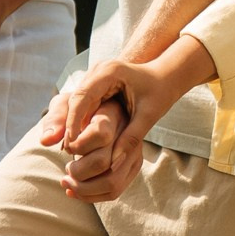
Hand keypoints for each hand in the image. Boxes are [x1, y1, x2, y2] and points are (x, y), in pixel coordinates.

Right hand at [35, 40, 211, 204]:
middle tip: (69, 150)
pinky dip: (81, 120)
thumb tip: (113, 165)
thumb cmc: (160, 93)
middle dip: (70, 124)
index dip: (74, 122)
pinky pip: (84, 103)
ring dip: (74, 123)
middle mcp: (99, 70)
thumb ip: (131, 138)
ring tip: (72, 148)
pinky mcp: (96, 83)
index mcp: (110, 72)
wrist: (166, 76)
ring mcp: (96, 75)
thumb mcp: (148, 116)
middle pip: (76, 99)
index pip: (82, 97)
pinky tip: (81, 139)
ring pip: (77, 102)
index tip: (71, 144)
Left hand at [61, 96, 142, 202]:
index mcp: (113, 114)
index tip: (65, 147)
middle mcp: (128, 134)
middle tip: (66, 168)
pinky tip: (74, 190)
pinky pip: (115, 191)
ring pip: (112, 182)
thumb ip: (55, 118)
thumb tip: (45, 141)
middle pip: (104, 162)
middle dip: (78, 171)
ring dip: (84, 188)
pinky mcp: (132, 167)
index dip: (77, 146)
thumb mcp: (66, 104)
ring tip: (67, 181)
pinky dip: (92, 196)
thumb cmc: (80, 108)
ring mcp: (133, 152)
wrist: (102, 110)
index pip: (101, 133)